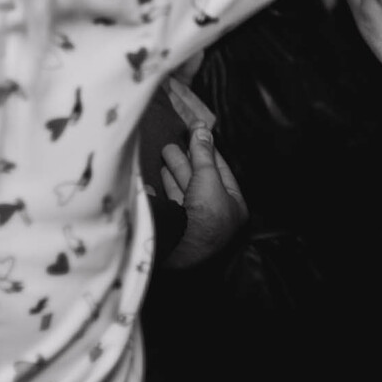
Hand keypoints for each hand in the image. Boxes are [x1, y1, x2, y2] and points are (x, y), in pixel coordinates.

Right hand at [159, 129, 247, 268]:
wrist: (184, 254)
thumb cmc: (204, 217)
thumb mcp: (208, 178)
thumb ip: (203, 154)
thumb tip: (201, 127)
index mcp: (232, 204)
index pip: (220, 170)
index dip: (207, 150)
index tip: (196, 133)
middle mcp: (215, 214)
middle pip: (199, 180)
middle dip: (185, 161)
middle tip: (172, 143)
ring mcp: (194, 224)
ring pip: (182, 192)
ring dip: (172, 172)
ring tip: (162, 153)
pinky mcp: (174, 231)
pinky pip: (166, 207)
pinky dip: (157, 195)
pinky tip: (149, 185)